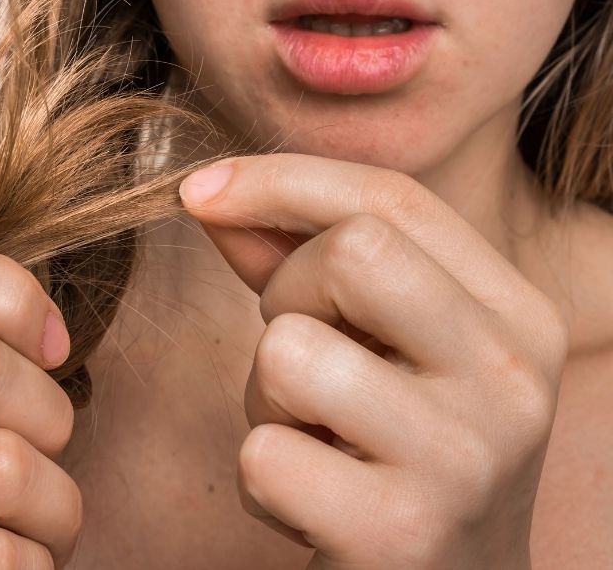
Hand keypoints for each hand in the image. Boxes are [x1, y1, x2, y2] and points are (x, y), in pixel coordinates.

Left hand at [178, 153, 568, 568]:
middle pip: (352, 252)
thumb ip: (298, 260)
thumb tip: (208, 192)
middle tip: (299, 354)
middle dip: (286, 292)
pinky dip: (262, 477)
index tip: (197, 190)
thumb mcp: (373, 343)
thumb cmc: (394, 448)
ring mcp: (463, 457)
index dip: (279, 180)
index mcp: (515, 313)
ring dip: (268, 397)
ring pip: (291, 353)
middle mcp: (510, 375)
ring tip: (314, 437)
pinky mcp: (401, 533)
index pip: (392, 199)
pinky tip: (311, 504)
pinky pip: (265, 455)